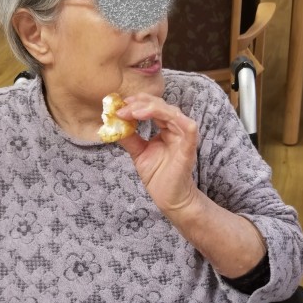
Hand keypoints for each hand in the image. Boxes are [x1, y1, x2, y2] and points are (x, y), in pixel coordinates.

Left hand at [116, 93, 198, 214]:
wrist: (169, 199)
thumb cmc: (158, 177)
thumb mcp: (138, 153)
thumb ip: (129, 138)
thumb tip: (113, 124)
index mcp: (166, 129)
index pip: (153, 108)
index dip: (137, 103)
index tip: (119, 105)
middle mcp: (176, 129)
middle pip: (161, 105)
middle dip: (140, 103)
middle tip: (122, 108)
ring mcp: (184, 137)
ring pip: (172, 112)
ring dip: (151, 108)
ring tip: (132, 111)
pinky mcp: (189, 147)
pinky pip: (188, 127)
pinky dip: (172, 117)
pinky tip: (152, 116)